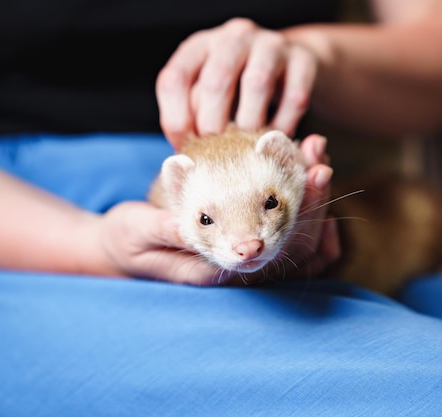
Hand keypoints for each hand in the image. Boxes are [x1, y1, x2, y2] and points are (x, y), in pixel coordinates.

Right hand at [97, 134, 338, 284]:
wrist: (122, 254)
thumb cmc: (127, 242)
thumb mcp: (137, 232)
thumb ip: (165, 226)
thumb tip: (189, 211)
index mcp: (219, 270)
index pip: (276, 246)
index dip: (301, 207)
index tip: (315, 169)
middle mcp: (241, 271)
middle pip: (298, 242)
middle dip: (315, 195)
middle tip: (319, 152)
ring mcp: (246, 261)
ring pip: (298, 237)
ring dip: (312, 196)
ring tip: (316, 153)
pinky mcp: (244, 244)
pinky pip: (288, 234)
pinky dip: (303, 207)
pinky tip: (305, 176)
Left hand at [156, 18, 317, 148]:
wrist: (290, 67)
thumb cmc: (239, 91)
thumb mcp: (211, 98)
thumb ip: (195, 119)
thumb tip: (183, 160)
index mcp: (199, 46)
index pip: (174, 79)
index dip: (176, 120)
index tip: (186, 148)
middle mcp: (233, 37)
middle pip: (216, 80)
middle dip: (213, 126)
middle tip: (216, 155)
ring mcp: (271, 44)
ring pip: (257, 84)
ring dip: (250, 125)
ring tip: (247, 150)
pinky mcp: (304, 59)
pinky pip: (295, 97)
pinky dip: (284, 125)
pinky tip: (275, 141)